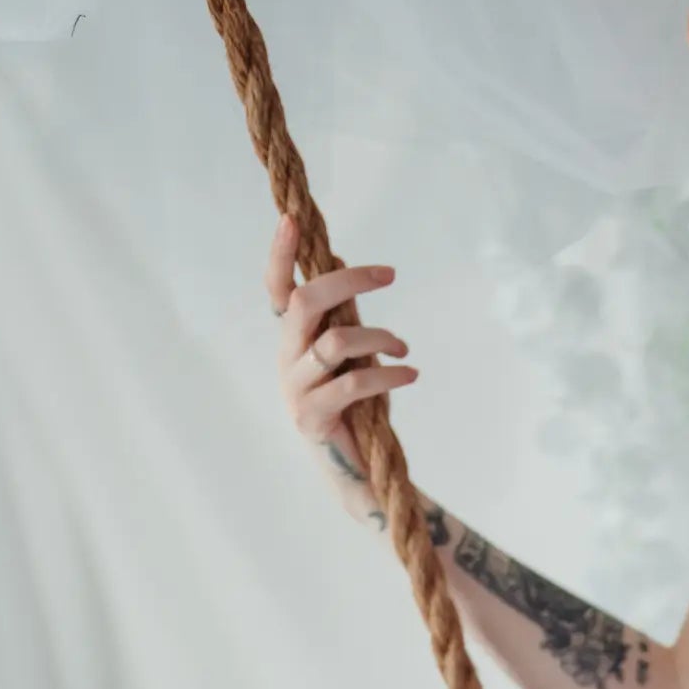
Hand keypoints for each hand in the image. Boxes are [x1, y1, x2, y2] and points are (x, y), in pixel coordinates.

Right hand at [266, 212, 417, 517]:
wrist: (360, 470)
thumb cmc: (355, 407)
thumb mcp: (352, 352)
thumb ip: (343, 314)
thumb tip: (340, 265)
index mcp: (292, 339)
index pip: (277, 289)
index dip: (280, 255)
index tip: (292, 218)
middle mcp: (286, 359)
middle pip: (305, 303)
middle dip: (348, 282)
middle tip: (390, 274)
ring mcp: (295, 389)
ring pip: (334, 342)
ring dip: (379, 337)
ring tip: (404, 347)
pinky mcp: (312, 418)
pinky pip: (353, 383)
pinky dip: (389, 375)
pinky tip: (410, 373)